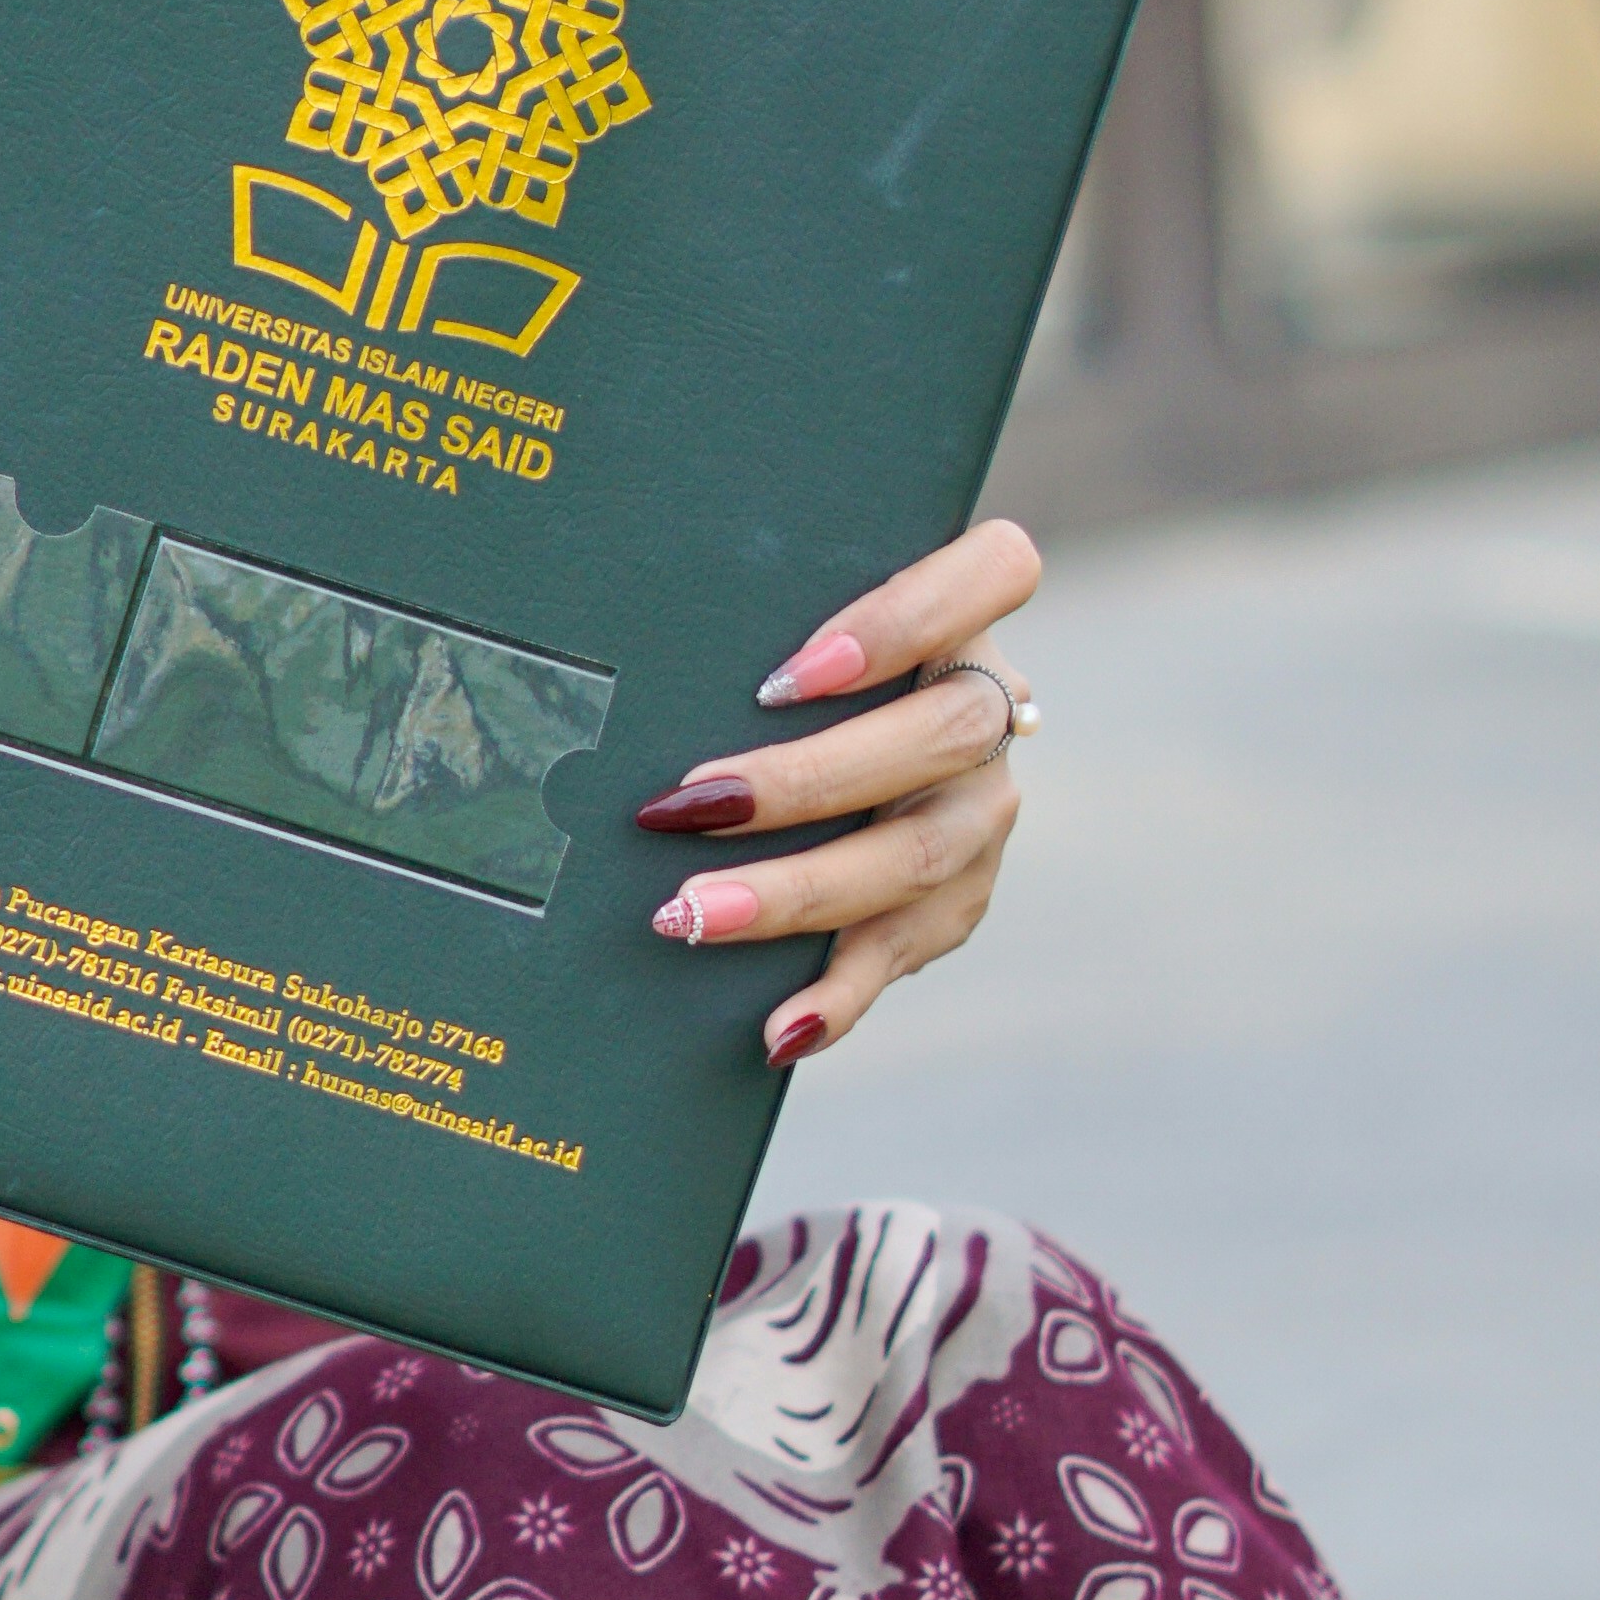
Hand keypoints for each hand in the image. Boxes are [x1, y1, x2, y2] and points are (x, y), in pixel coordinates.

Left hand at [633, 516, 1040, 1066]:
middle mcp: (992, 709)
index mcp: (963, 614)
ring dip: (798, 893)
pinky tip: (780, 1027)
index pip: (997, 572)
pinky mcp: (961, 896)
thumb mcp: (786, 618)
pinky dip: (840, 993)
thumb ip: (750, 613)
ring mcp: (985, 808)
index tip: (788, 671)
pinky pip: (907, 950)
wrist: (849, 737)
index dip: (905, 621)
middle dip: (804, 781)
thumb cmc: (780, 656)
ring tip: (690, 914)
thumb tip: (602, 638)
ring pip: (921, 856)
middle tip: (683, 807)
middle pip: (939, 737)